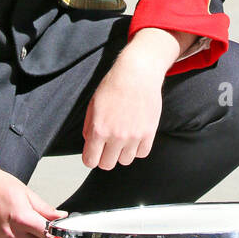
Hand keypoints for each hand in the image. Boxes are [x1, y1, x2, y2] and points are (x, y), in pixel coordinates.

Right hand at [0, 163, 64, 237]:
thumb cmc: (0, 187)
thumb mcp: (28, 194)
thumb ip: (46, 209)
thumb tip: (60, 217)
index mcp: (22, 219)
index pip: (48, 235)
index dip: (56, 234)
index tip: (59, 231)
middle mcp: (12, 234)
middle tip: (48, 232)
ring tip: (35, 235)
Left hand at [82, 37, 169, 170]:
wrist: (137, 72)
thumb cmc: (113, 85)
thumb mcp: (93, 104)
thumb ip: (89, 127)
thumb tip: (90, 143)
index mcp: (99, 129)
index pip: (90, 161)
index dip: (91, 158)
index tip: (94, 152)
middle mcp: (116, 136)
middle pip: (107, 164)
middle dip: (105, 157)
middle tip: (108, 145)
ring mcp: (134, 136)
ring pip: (125, 161)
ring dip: (122, 152)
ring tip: (123, 138)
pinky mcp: (149, 133)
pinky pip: (142, 153)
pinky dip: (137, 148)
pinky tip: (135, 136)